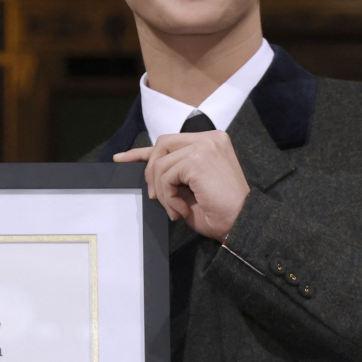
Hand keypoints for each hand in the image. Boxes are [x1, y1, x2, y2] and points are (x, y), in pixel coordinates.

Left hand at [114, 130, 250, 240]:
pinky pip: (166, 176)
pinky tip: (181, 208)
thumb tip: (149, 173)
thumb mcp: (191, 187)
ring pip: (161, 163)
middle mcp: (209, 138)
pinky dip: (169, 196)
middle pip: (162, 145)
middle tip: (157, 197)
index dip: (142, 152)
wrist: (241, 222)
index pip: (170, 141)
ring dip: (163, 191)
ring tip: (175, 209)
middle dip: (151, 172)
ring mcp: (204, 146)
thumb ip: (175, 174)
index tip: (121, 159)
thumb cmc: (220, 210)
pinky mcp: (197, 159)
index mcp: (211, 142)